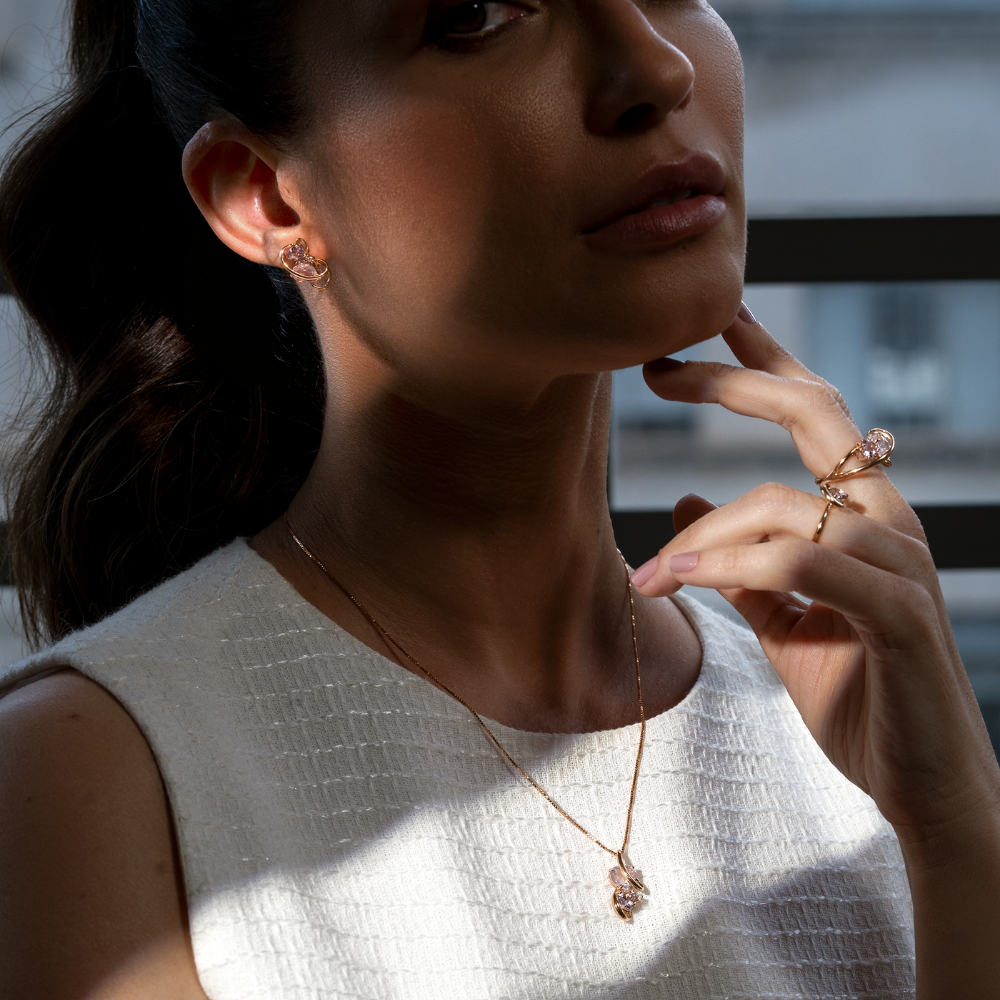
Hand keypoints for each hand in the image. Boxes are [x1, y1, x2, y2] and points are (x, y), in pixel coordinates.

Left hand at [631, 308, 999, 844]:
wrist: (921, 784)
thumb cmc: (858, 696)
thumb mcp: (783, 619)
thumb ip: (741, 564)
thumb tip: (685, 501)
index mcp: (866, 515)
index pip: (818, 414)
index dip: (765, 364)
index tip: (711, 327)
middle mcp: (889, 521)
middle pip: (816, 415)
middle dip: (731, 384)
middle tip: (657, 371)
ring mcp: (898, 562)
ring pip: (783, 504)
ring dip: (702, 536)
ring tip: (650, 575)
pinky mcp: (896, 612)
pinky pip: (801, 561)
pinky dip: (733, 565)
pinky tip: (681, 581)